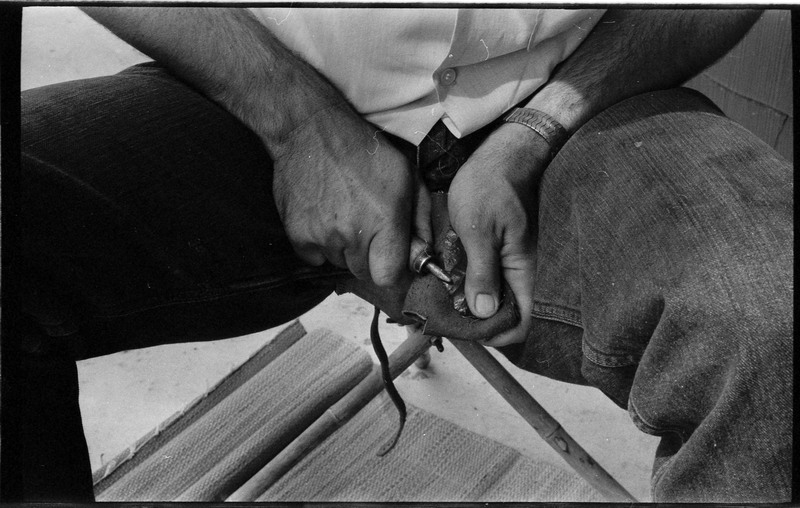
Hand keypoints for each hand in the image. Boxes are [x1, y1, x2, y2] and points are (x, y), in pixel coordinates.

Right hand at [271, 105, 430, 287]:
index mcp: (384, 220)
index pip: (389, 277)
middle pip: (364, 272)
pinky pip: (315, 257)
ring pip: (340, 263)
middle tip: (368, 228)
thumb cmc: (363, 151)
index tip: (395, 262)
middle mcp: (352, 233)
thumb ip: (420, 218)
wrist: (310, 130)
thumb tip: (425, 253)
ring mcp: (322, 236)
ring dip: (345, 249)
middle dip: (370, 257)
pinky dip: (320, 245)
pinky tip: (324, 218)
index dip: (394, 273)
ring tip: (344, 215)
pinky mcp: (297, 235)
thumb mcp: (406, 175)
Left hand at [448, 123, 549, 345]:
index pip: (522, 322)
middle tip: (448, 317)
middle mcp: (526, 271)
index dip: (495, 334)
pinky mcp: (508, 251)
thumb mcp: (477, 230)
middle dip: (480, 322)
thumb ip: (481, 273)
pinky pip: (497, 279)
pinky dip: (477, 284)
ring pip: (501, 299)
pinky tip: (456, 279)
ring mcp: (518, 262)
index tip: (464, 329)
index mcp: (524, 270)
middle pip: (510, 316)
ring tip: (446, 300)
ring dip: (476, 304)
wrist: (504, 152)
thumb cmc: (490, 184)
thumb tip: (484, 313)